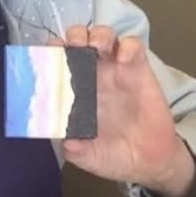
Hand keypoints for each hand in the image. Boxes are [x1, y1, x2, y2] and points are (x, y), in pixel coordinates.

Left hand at [59, 25, 195, 196]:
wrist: (149, 161)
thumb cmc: (114, 155)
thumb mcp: (89, 157)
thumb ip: (76, 150)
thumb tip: (67, 142)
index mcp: (74, 92)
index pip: (58, 62)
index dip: (51, 54)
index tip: (47, 56)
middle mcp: (92, 76)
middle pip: (79, 40)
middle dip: (73, 37)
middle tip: (72, 46)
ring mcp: (116, 71)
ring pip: (104, 36)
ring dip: (98, 35)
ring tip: (96, 47)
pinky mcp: (139, 71)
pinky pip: (134, 47)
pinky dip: (128, 45)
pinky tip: (124, 57)